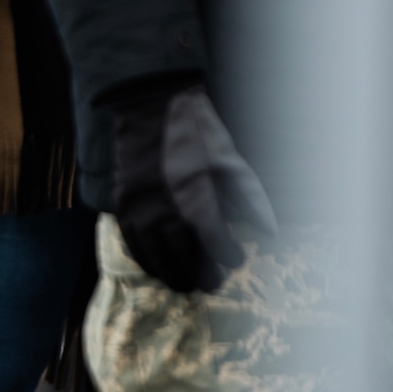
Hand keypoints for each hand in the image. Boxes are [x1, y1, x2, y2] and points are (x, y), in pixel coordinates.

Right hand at [111, 84, 276, 293]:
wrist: (151, 106)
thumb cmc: (197, 133)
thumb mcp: (231, 162)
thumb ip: (251, 199)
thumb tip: (269, 232)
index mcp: (198, 198)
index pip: (216, 244)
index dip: (230, 256)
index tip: (238, 258)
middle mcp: (166, 209)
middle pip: (185, 259)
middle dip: (202, 276)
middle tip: (213, 283)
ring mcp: (140, 209)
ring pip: (158, 258)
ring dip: (174, 276)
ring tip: (187, 285)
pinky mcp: (123, 205)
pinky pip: (134, 245)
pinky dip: (148, 262)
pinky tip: (159, 268)